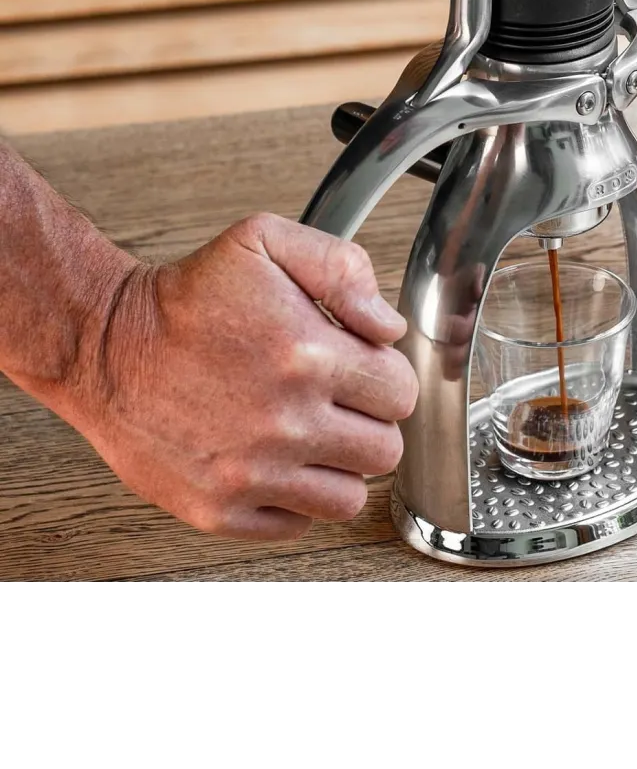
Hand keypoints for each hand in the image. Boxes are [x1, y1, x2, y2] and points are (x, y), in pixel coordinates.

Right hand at [70, 213, 418, 538]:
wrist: (104, 345)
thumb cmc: (184, 298)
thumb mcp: (264, 242)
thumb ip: (341, 268)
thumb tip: (387, 327)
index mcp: (307, 355)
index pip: (400, 392)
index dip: (384, 377)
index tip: (358, 370)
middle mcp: (285, 422)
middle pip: (384, 450)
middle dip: (369, 423)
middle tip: (336, 404)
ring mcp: (250, 474)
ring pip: (348, 499)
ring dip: (338, 467)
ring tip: (308, 437)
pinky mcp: (218, 509)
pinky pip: (295, 526)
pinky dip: (293, 501)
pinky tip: (275, 463)